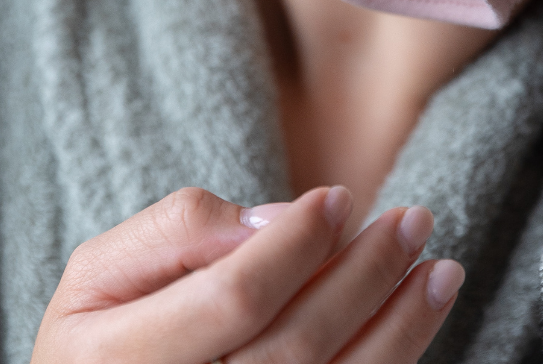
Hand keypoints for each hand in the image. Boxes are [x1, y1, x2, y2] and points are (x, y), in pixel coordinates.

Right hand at [31, 185, 464, 363]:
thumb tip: (273, 221)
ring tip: (441, 269)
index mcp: (118, 363)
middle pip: (297, 345)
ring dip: (400, 326)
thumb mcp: (103, 271)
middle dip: (366, 274)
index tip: (340, 196)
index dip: (296, 244)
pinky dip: (391, 362)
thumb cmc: (101, 334)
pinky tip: (417, 319)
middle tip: (415, 218)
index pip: (235, 297)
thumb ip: (177, 233)